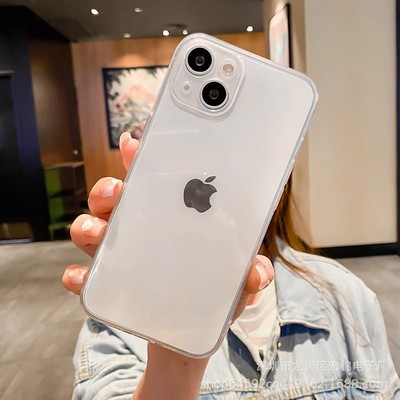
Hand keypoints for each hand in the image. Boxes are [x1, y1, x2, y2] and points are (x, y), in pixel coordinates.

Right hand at [62, 132, 273, 322]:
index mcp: (170, 218)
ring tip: (98, 233)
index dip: (140, 160)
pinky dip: (78, 274)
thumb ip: (249, 275)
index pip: (152, 181)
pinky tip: (81, 277)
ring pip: (92, 229)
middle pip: (114, 199)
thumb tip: (257, 275)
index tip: (133, 145)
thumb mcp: (235, 282)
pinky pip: (85, 276)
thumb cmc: (210, 294)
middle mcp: (140, 230)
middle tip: (116, 192)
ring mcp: (120, 256)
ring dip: (87, 226)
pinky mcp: (107, 286)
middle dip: (107, 189)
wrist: (188, 336)